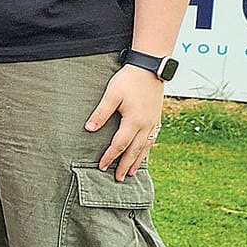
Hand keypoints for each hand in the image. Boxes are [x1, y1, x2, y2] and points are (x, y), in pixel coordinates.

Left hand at [86, 64, 165, 180]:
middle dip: (125, 165)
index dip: (110, 156)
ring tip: (131, 172)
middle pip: (134, 151)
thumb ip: (100, 113)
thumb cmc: (129, 80)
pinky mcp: (157, 118)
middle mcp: (146, 125)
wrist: (150, 68)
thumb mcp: (111, 95)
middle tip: (118, 178)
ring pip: (145, 147)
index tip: (101, 166)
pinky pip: (152, 139)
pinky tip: (143, 153)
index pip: (119, 144)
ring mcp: (154, 122)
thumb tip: (89, 129)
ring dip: (137, 160)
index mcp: (134, 121)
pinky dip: (146, 149)